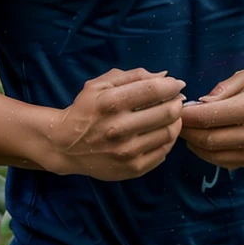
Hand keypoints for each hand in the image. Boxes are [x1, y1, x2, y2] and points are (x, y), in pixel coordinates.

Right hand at [47, 67, 186, 180]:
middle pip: (167, 112)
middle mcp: (119, 128)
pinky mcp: (133, 168)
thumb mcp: (100, 84)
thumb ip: (133, 76)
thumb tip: (165, 76)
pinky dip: (168, 139)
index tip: (178, 84)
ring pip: (169, 133)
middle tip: (176, 99)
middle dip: (177, 102)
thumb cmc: (85, 109)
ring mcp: (127, 152)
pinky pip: (164, 152)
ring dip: (176, 121)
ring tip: (171, 115)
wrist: (66, 145)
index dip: (172, 85)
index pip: (153, 90)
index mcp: (111, 102)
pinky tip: (161, 132)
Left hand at [179, 69, 243, 170]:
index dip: (187, 114)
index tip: (175, 107)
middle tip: (174, 120)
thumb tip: (197, 104)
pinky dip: (206, 153)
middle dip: (186, 130)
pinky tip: (200, 140)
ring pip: (212, 154)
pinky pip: (222, 162)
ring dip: (193, 143)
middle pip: (206, 139)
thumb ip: (221, 91)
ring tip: (185, 129)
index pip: (208, 117)